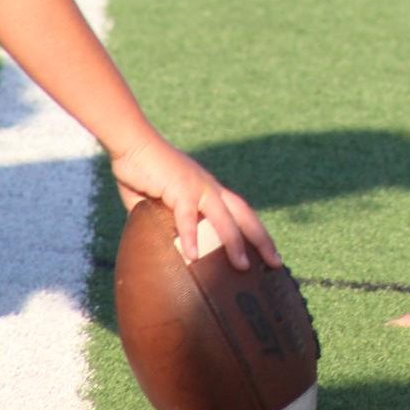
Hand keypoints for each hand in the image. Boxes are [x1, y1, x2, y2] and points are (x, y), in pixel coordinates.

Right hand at [110, 131, 281, 273]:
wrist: (133, 144)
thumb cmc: (144, 173)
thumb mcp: (160, 205)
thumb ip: (167, 225)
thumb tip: (166, 250)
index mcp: (210, 192)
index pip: (240, 214)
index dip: (256, 234)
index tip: (269, 254)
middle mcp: (210, 189)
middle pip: (244, 215)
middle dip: (261, 239)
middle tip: (276, 262)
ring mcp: (198, 187)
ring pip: (224, 218)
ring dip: (234, 242)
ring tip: (242, 266)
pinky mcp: (180, 188)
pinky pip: (187, 216)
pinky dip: (190, 236)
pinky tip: (193, 256)